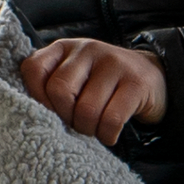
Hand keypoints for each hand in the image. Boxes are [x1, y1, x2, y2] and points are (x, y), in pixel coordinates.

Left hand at [19, 38, 166, 141]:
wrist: (151, 76)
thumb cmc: (101, 84)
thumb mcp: (74, 76)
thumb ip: (51, 86)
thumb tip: (31, 116)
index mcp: (64, 48)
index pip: (34, 69)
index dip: (37, 98)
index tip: (50, 113)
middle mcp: (87, 49)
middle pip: (59, 91)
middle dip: (66, 118)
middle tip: (76, 124)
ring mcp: (113, 63)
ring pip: (86, 110)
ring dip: (88, 130)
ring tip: (94, 129)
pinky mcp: (136, 82)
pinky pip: (111, 119)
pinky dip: (107, 135)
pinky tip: (109, 134)